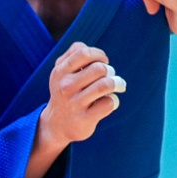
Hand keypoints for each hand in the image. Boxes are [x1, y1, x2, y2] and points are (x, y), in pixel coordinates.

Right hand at [37, 42, 122, 156]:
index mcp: (60, 72)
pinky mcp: (84, 119)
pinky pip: (108, 103)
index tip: (103, 61)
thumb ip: (74, 55)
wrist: (57, 125)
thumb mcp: (62, 72)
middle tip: (110, 76)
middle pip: (99, 68)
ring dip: (118, 83)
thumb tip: (97, 54)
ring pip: (105, 85)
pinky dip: (114, 101)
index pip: (83, 53)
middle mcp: (65, 86)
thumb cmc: (66, 92)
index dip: (99, 54)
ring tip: (119, 86)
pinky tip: (110, 102)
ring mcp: (74, 103)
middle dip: (110, 70)